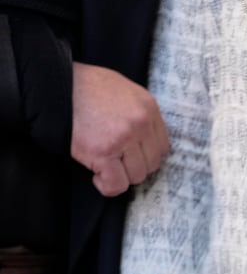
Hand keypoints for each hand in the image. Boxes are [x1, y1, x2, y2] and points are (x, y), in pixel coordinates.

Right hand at [71, 62, 168, 196]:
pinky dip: (106, 186)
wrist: (56, 87)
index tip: (131, 155)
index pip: (162, 147)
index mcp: (147, 107)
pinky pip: (116, 185)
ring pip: (136, 176)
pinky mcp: (104, 153)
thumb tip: (145, 141)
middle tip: (115, 160)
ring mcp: (123, 138)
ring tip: (103, 164)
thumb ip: (138, 113)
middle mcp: (140, 123)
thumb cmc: (86, 88)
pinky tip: (97, 177)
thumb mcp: (122, 89)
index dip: (145, 154)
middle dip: (133, 166)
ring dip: (119, 175)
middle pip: (151, 164)